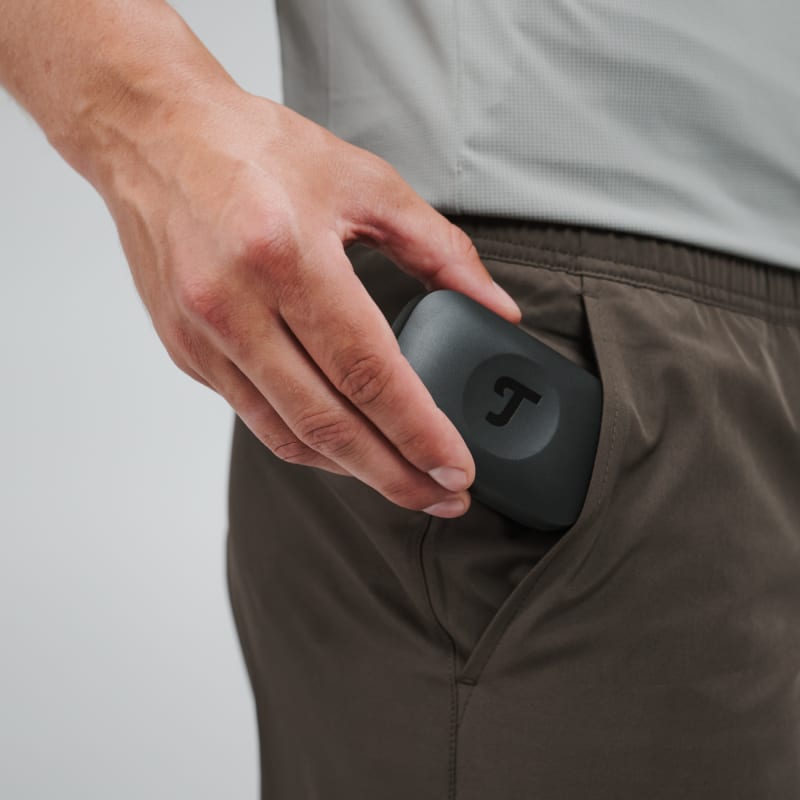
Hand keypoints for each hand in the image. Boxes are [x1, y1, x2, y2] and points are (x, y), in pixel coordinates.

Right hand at [100, 87, 521, 516]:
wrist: (153, 135)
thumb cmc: (255, 149)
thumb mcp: (364, 181)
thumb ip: (440, 250)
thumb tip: (494, 306)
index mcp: (286, 255)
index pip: (368, 372)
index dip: (418, 431)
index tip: (458, 468)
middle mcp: (234, 305)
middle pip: (328, 423)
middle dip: (395, 474)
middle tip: (443, 496)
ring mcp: (202, 336)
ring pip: (288, 434)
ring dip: (352, 471)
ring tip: (404, 482)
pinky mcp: (186, 352)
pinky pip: (255, 418)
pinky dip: (306, 443)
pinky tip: (345, 448)